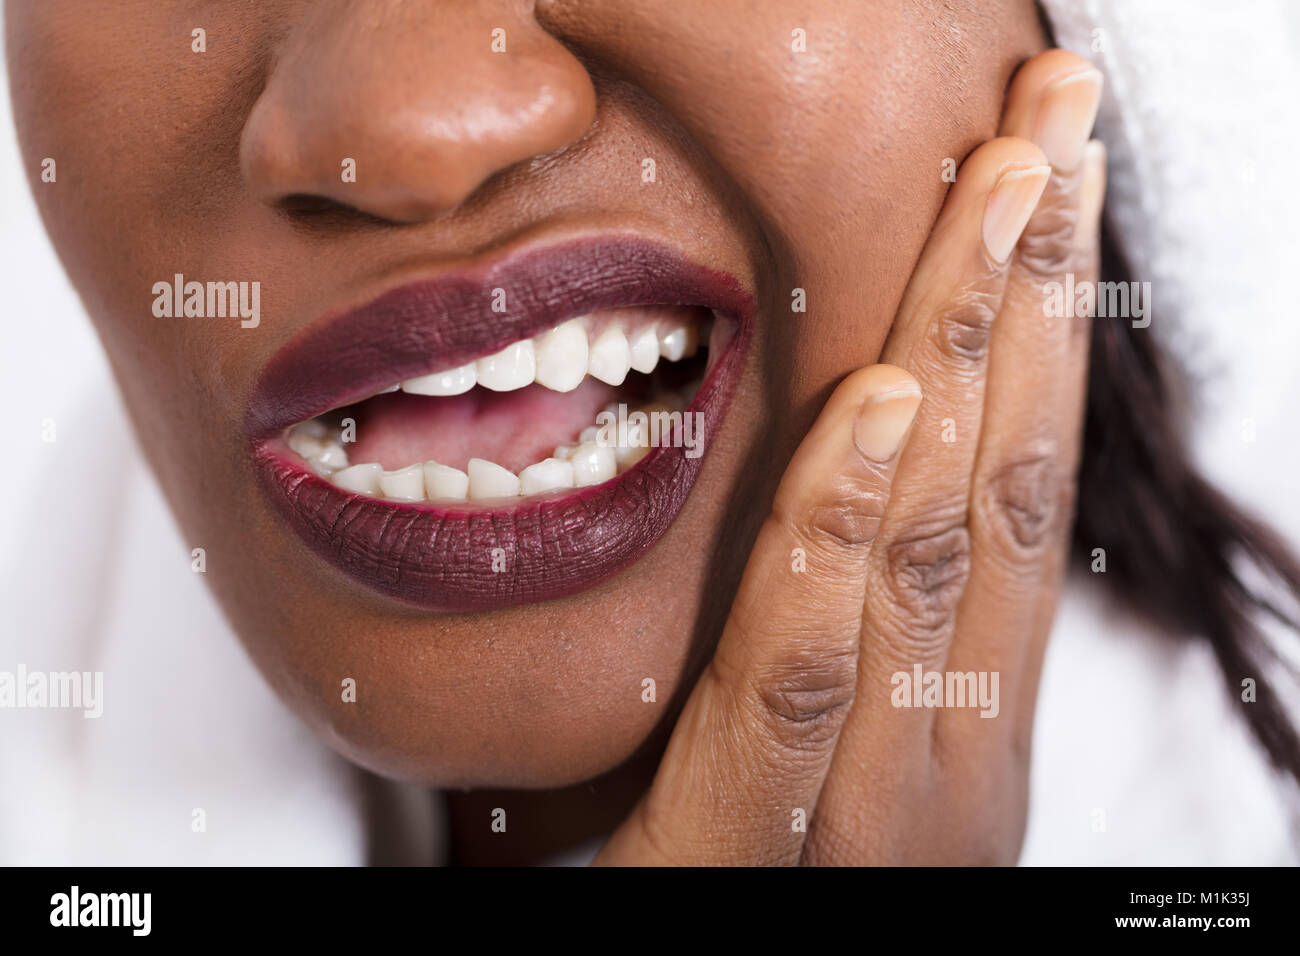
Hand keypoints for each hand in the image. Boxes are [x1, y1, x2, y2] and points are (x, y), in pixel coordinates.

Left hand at [597, 50, 1105, 864]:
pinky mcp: (754, 864)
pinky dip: (845, 539)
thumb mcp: (818, 755)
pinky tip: (883, 408)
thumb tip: (854, 472)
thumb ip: (838, 633)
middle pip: (998, 475)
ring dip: (972, 349)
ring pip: (934, 547)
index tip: (1046, 174)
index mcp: (956, 711)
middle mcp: (948, 745)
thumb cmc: (761, 902)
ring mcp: (877, 808)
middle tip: (1055, 112)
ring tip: (1007, 186)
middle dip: (1030, 282)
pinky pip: (801, 679)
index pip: (1006, 478)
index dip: (1037, 319)